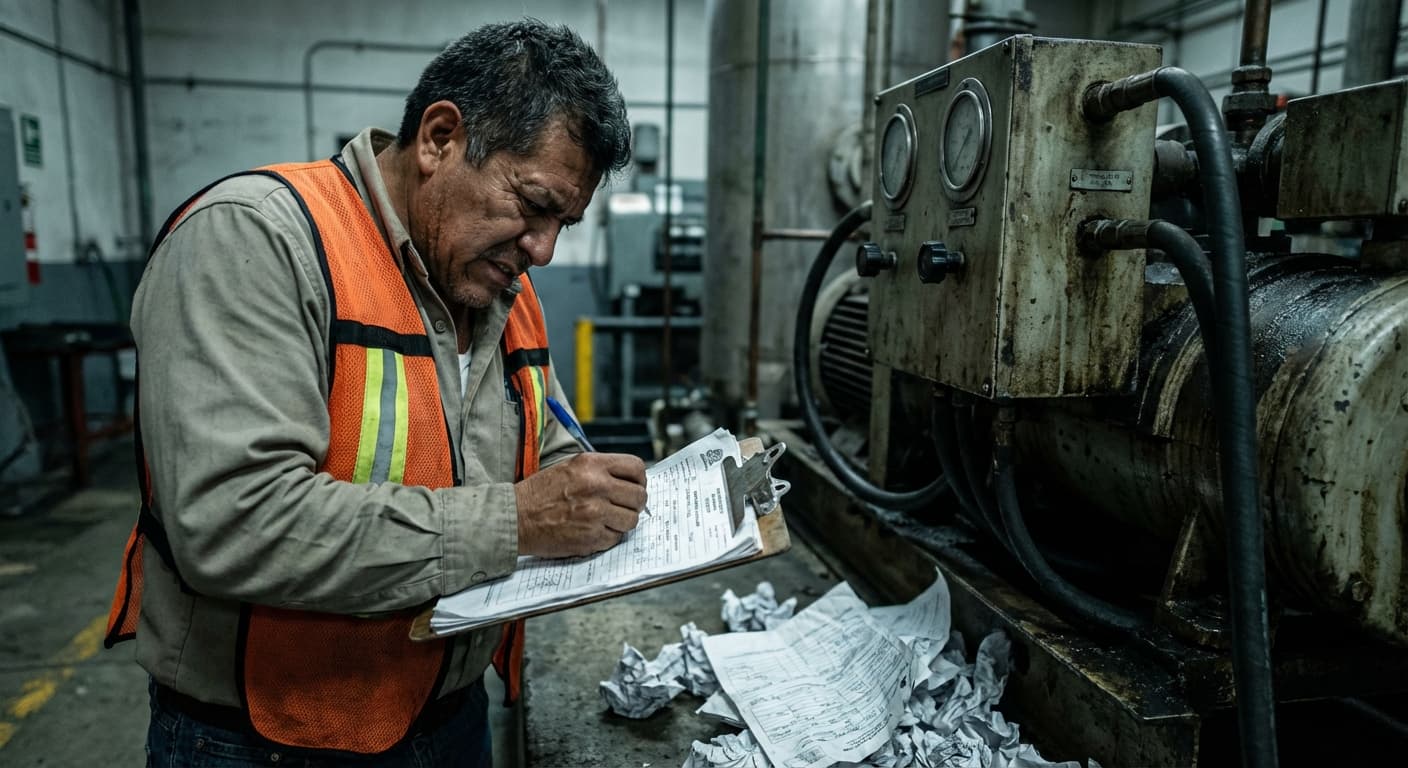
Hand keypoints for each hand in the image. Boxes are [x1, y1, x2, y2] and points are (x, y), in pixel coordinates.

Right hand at [514, 453, 647, 557]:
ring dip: (623, 521)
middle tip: (623, 507)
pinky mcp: (591, 537)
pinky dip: (608, 536)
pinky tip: (593, 530)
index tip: (635, 486)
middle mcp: (596, 486)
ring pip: (631, 520)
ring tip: (607, 519)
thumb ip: (600, 470)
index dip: (639, 479)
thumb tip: (629, 480)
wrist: (516, 518)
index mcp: (592, 464)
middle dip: (634, 503)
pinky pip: (616, 538)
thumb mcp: (570, 467)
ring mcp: (595, 513)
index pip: (636, 467)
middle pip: (639, 496)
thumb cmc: (540, 493)